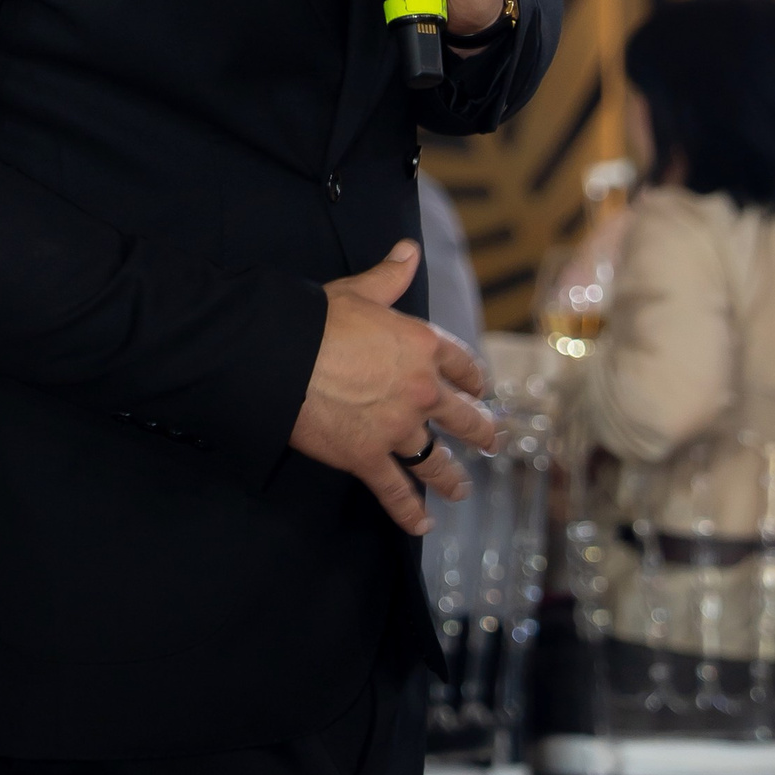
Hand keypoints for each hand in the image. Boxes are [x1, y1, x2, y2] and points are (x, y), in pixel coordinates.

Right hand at [289, 241, 495, 535]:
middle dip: (480, 431)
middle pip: (463, 417)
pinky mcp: (369, 458)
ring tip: (462, 490)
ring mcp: (397, 429)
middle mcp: (421, 391)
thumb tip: (409, 249)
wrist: (284, 357)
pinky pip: (396, 491)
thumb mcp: (360, 291)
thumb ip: (390, 275)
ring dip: (453, 478)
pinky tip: (421, 525)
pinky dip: (409, 512)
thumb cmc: (319, 319)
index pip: (462, 365)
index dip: (474, 379)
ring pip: (437, 461)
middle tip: (491, 441)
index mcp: (423, 346)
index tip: (480, 389)